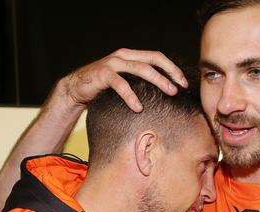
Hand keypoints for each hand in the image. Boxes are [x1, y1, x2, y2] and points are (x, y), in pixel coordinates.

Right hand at [57, 48, 188, 111]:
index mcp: (131, 56)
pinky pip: (120, 84)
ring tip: (169, 92)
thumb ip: (139, 82)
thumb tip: (164, 93)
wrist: (76, 88)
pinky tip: (138, 107)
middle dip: (169, 73)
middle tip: (180, 87)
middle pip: (152, 60)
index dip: (172, 68)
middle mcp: (123, 56)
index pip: (156, 57)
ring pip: (140, 68)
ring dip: (158, 80)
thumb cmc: (104, 88)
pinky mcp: (102, 74)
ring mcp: (112, 64)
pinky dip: (131, 96)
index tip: (184, 82)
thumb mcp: (125, 82)